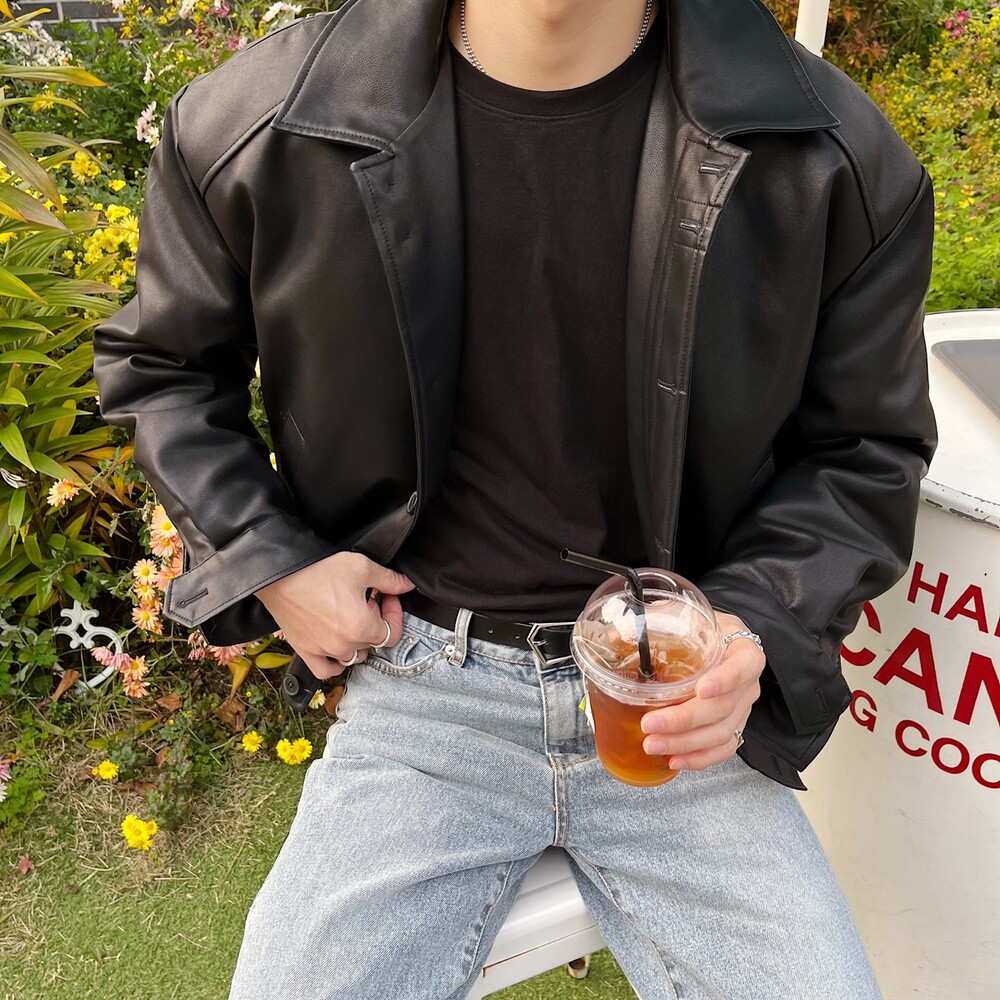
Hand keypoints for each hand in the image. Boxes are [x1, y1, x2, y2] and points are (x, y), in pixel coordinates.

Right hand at [254, 551, 414, 679]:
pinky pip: (326, 671)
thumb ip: (389, 580)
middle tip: (364, 599)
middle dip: (374, 621)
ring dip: (356, 639)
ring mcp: (323, 652)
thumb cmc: (318, 570)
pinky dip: (334, 663)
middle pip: (372, 642)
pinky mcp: (305, 652)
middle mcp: (343, 645)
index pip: (391, 634)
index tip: (386, 598)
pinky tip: (336, 645)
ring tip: (347, 615)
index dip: (394, 614)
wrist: (278, 575)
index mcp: (360, 627)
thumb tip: (407, 585)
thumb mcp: (361, 568)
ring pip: (352, 656)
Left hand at [638, 609, 763, 771]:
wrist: (712, 639)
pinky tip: (675, 760)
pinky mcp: (733, 725)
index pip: (745, 664)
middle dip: (684, 720)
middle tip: (650, 724)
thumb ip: (651, 621)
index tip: (701, 690)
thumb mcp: (678, 614)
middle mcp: (747, 681)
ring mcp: (742, 706)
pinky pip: (722, 748)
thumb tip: (613, 635)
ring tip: (652, 745)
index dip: (726, 679)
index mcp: (741, 648)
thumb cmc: (696, 627)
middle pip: (723, 707)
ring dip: (685, 744)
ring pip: (721, 732)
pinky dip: (699, 758)